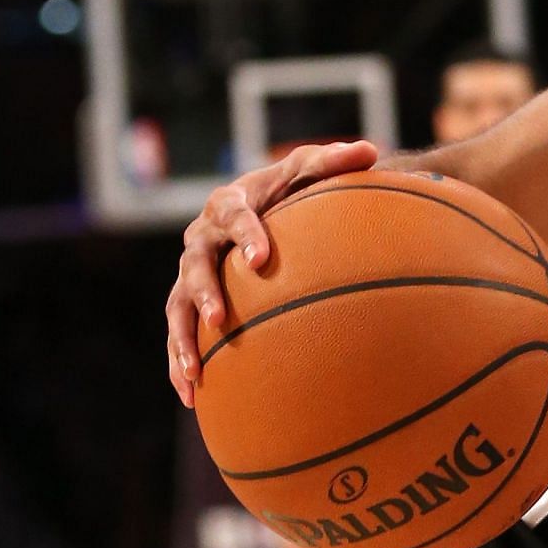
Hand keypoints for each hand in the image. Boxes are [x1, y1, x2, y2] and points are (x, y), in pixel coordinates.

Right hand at [167, 138, 376, 406]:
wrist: (263, 206)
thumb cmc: (291, 188)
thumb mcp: (311, 169)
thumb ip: (334, 162)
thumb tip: (370, 149)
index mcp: (229, 204)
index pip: (235, 216)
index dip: (247, 235)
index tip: (262, 260)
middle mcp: (202, 238)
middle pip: (194, 265)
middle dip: (205, 292)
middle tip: (221, 317)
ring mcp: (191, 272)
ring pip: (178, 307)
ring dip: (182, 341)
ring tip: (193, 374)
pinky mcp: (191, 302)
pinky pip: (182, 334)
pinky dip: (181, 364)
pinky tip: (191, 398)